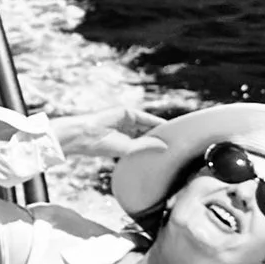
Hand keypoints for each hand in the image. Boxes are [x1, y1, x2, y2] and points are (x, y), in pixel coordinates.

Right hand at [50, 102, 166, 160]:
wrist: (87, 134)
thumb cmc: (102, 145)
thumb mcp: (128, 148)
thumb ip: (147, 146)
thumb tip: (165, 146)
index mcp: (125, 141)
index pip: (144, 142)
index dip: (156, 145)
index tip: (170, 151)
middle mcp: (127, 130)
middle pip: (149, 133)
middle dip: (161, 137)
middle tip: (177, 144)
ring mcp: (127, 120)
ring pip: (149, 124)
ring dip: (161, 130)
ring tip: (176, 137)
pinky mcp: (127, 112)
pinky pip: (146, 117)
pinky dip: (156, 122)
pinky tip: (167, 128)